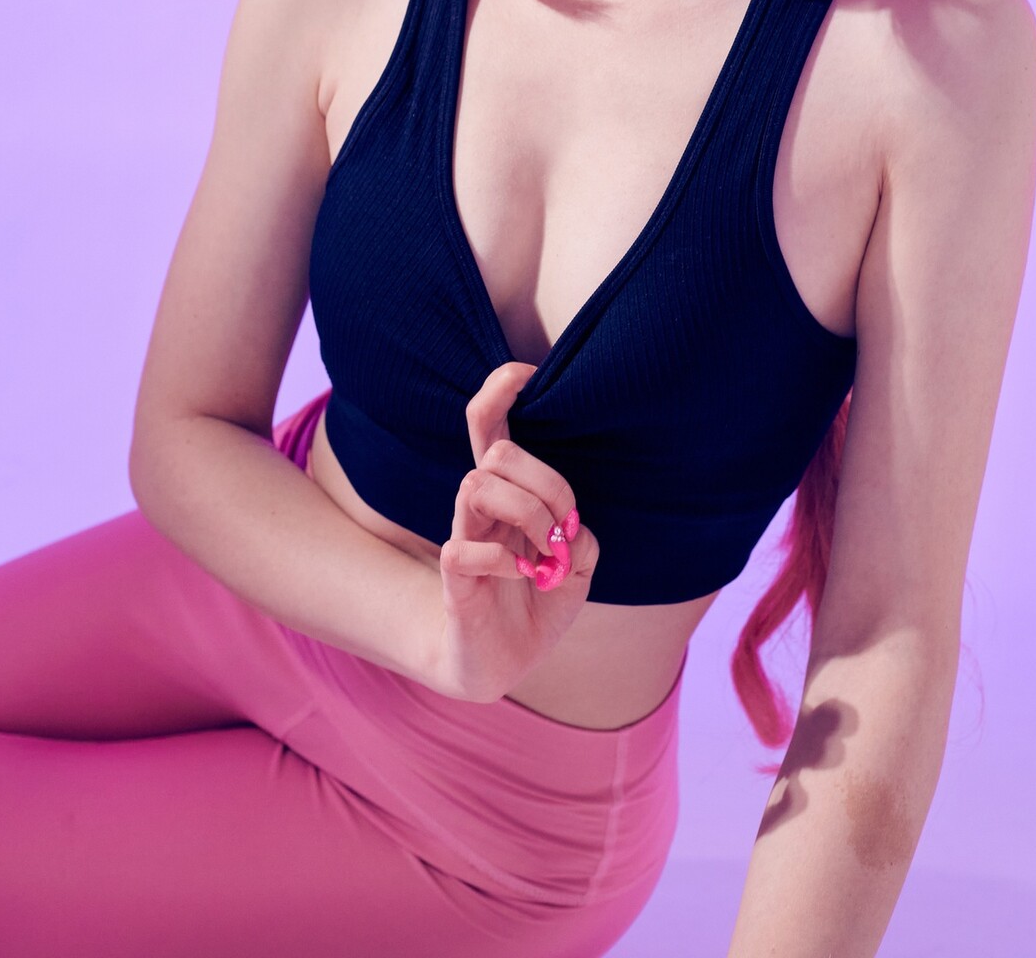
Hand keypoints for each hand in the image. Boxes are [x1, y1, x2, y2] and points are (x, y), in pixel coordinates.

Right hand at [434, 361, 599, 701]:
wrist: (504, 664)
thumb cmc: (537, 605)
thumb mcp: (577, 570)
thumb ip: (581, 539)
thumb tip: (574, 530)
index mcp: (509, 495)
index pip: (490, 425)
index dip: (499, 389)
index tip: (525, 371)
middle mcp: (482, 509)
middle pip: (497, 451)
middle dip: (544, 480)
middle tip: (563, 525)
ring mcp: (464, 539)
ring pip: (475, 484)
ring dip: (525, 513)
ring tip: (544, 553)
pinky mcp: (454, 581)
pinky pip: (462, 549)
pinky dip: (500, 560)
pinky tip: (522, 576)